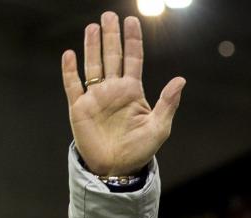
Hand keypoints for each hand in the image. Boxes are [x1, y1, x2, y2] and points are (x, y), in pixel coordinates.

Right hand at [61, 12, 184, 175]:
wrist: (117, 169)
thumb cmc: (140, 150)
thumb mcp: (159, 127)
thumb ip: (167, 103)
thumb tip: (180, 80)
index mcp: (132, 91)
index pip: (133, 59)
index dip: (132, 40)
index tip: (132, 21)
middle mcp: (113, 90)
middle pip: (111, 56)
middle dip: (110, 36)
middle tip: (108, 15)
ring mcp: (96, 98)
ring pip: (92, 66)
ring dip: (92, 47)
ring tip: (92, 27)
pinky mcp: (80, 109)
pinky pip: (73, 86)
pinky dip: (70, 71)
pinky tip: (70, 55)